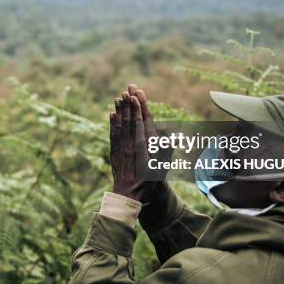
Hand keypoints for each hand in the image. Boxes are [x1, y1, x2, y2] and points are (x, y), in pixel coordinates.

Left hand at [109, 84, 166, 202]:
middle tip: (128, 88)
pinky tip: (112, 114)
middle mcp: (132, 143)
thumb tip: (172, 136)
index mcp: (144, 145)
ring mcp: (122, 147)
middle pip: (130, 118)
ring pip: (121, 124)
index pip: (142, 120)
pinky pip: (113, 134)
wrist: (129, 195)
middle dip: (129, 102)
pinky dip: (112, 123)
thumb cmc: (149, 182)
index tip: (137, 94)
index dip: (139, 106)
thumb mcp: (161, 168)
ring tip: (119, 96)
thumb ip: (166, 151)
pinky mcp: (115, 152)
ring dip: (120, 109)